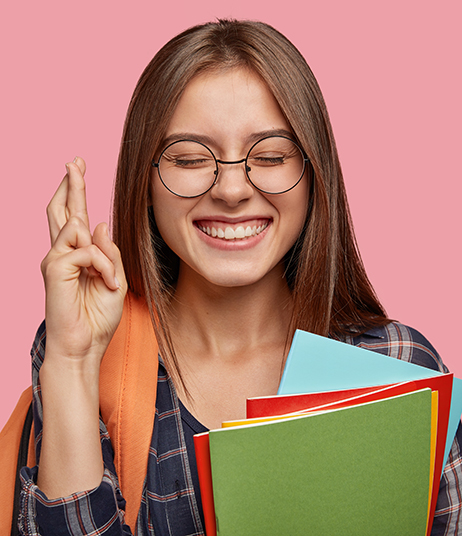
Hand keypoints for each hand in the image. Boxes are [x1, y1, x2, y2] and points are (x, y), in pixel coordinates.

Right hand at [41, 157, 126, 367]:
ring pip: (79, 229)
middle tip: (75, 161)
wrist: (85, 346)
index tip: (77, 168)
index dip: (74, 191)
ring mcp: (55, 260)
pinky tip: (106, 284)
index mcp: (77, 256)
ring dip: (104, 255)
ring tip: (109, 280)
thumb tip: (98, 223)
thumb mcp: (115, 280)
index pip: (73, 217)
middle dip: (70, 184)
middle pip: (62, 210)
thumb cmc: (98, 317)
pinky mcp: (54, 268)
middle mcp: (62, 254)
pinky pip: (87, 251)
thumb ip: (109, 252)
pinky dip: (104, 267)